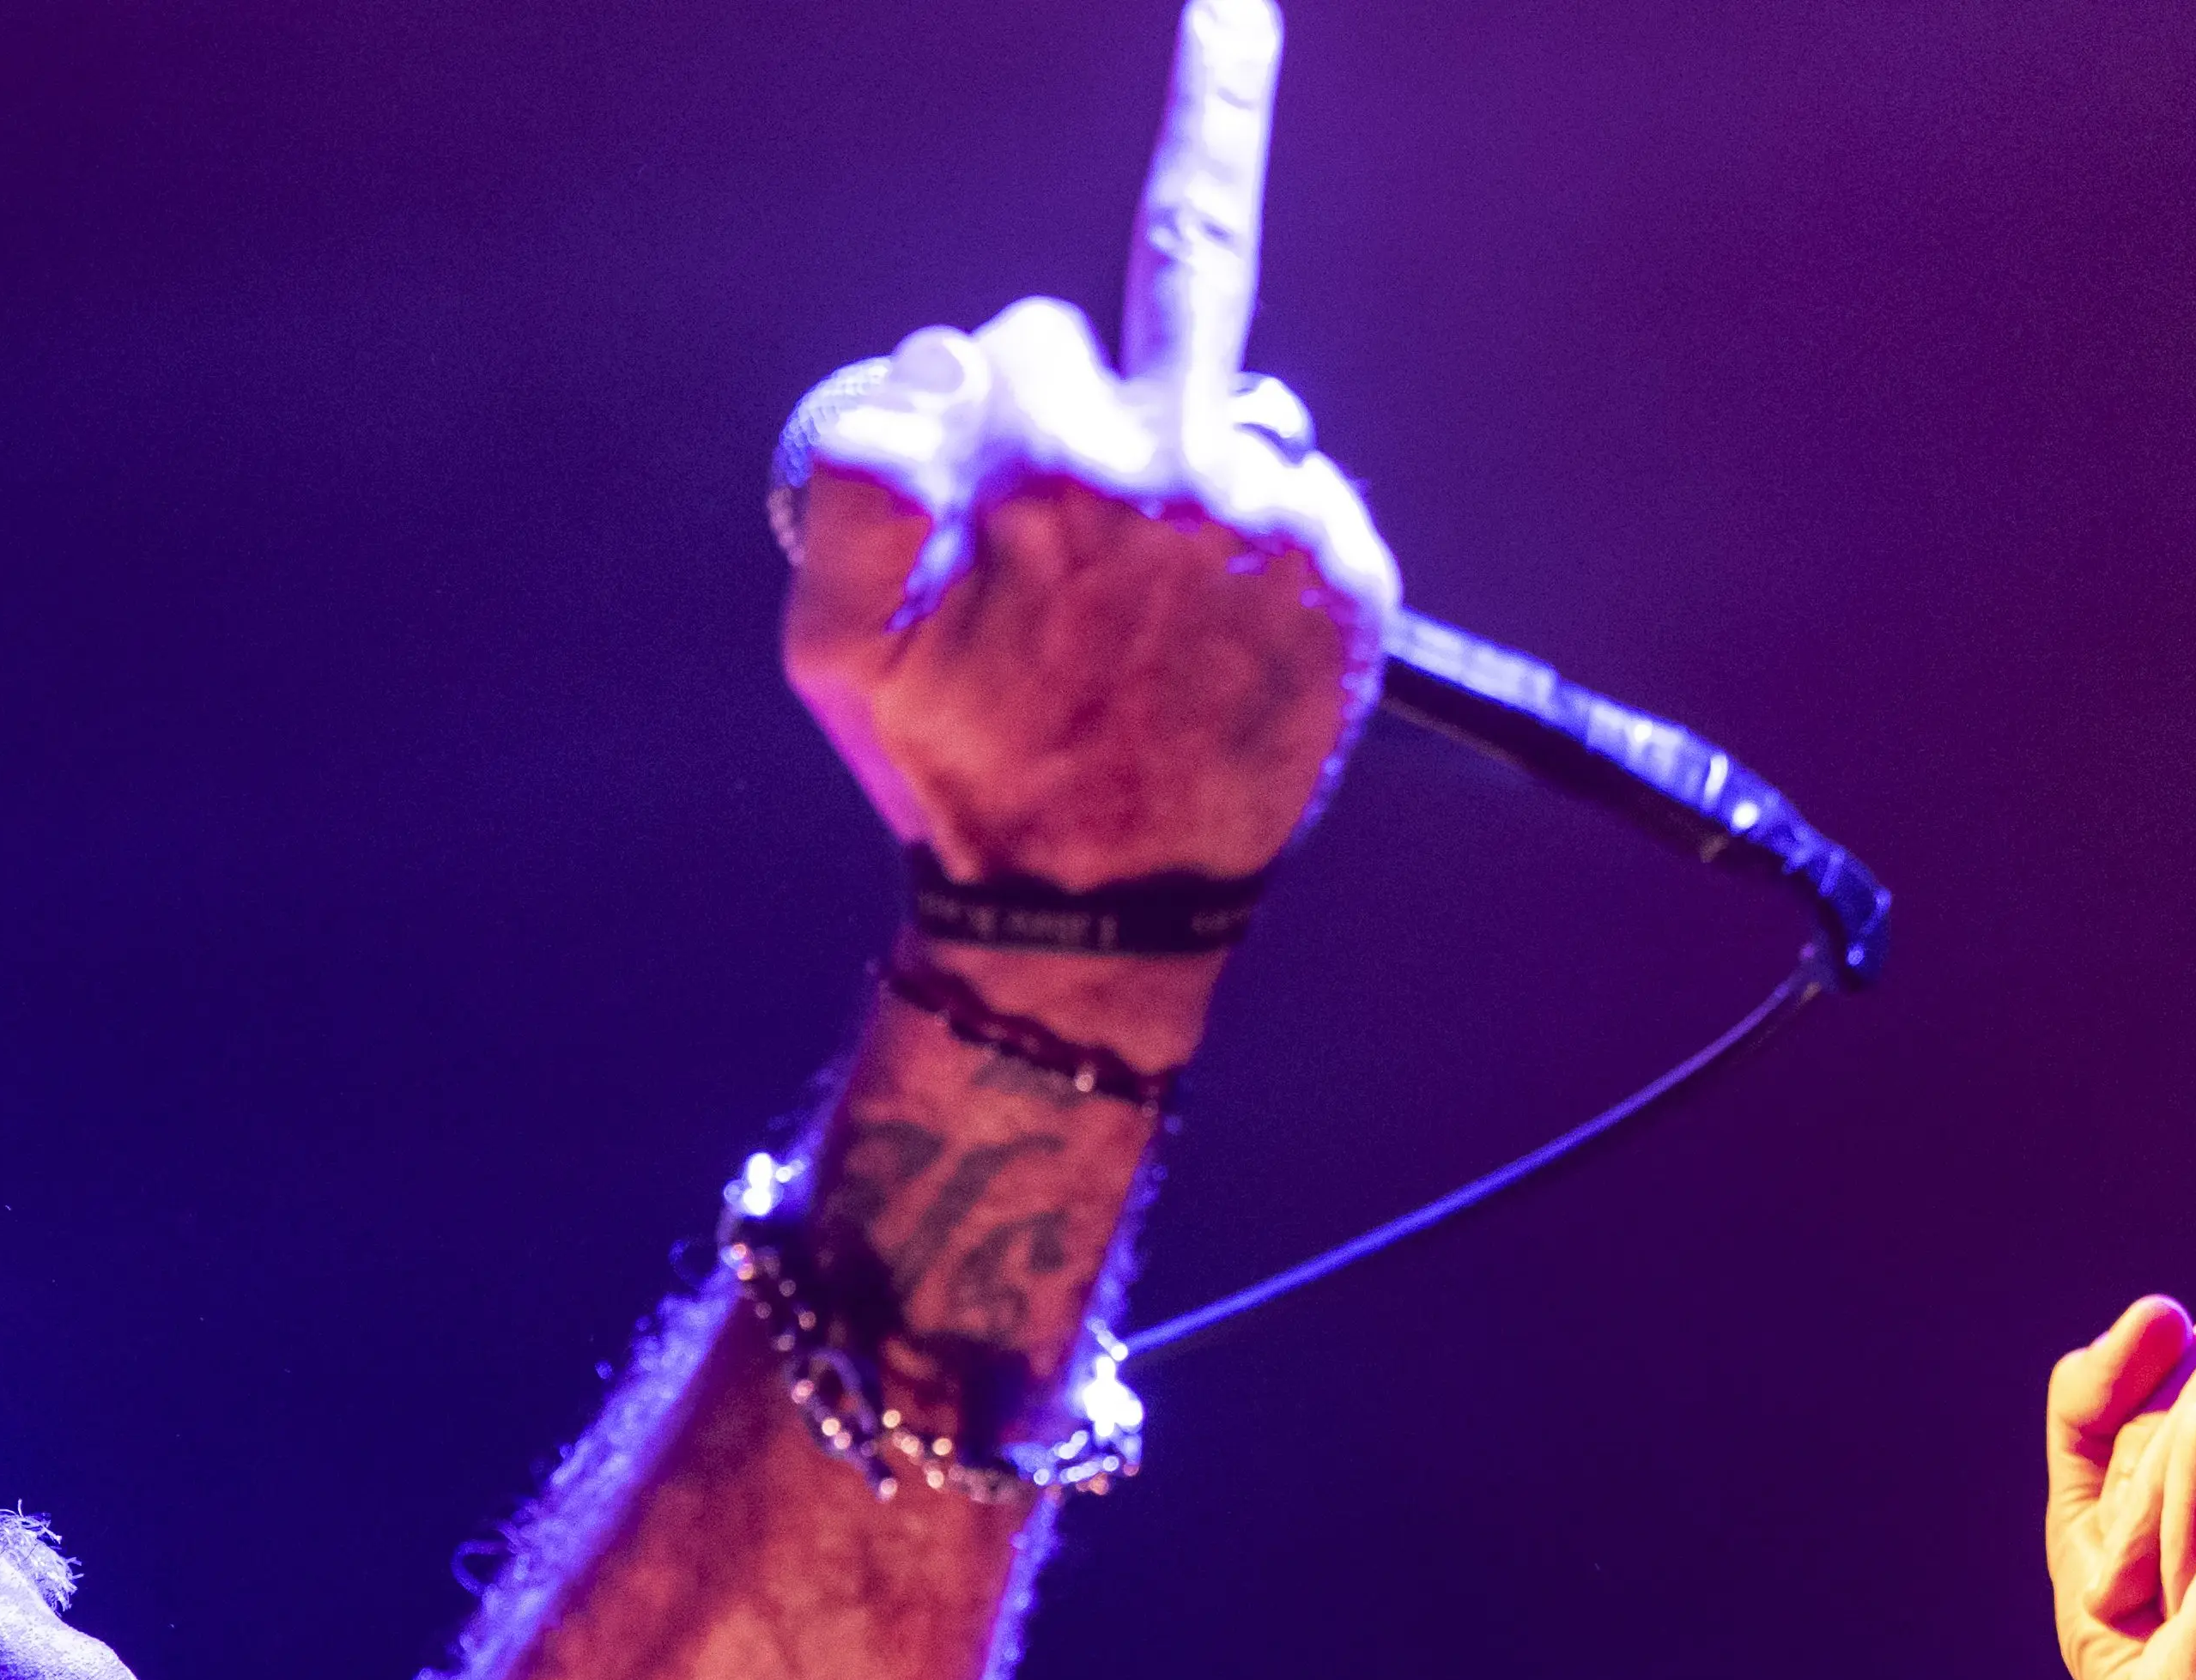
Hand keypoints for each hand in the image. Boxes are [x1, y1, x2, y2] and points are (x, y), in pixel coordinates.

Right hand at [772, 0, 1398, 891]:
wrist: (1100, 918)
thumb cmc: (965, 779)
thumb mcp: (840, 655)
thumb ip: (851, 491)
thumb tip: (919, 371)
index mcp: (1062, 476)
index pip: (1031, 333)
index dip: (999, 391)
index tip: (992, 465)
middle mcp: (1193, 480)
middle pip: (1178, 291)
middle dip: (1157, 275)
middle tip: (1184, 246)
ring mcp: (1289, 530)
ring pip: (1239, 411)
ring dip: (1194, 461)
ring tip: (1151, 585)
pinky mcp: (1355, 585)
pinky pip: (1306, 498)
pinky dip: (1263, 535)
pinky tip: (1213, 620)